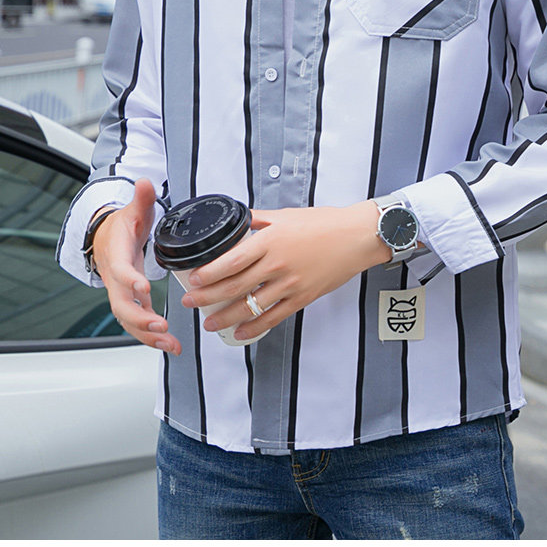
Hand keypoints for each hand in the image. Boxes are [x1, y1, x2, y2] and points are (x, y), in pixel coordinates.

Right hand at [92, 178, 180, 355]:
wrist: (106, 239)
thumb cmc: (121, 227)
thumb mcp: (133, 210)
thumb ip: (141, 198)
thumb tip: (144, 182)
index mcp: (116, 254)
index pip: (119, 269)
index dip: (128, 279)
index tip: (142, 287)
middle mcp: (115, 278)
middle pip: (120, 304)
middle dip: (139, 318)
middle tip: (159, 326)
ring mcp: (121, 293)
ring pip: (128, 320)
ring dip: (147, 335)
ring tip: (169, 344)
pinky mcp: (131, 302)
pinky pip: (138, 323)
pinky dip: (152, 337)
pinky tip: (170, 346)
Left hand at [180, 201, 388, 341]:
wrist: (356, 237)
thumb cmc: (324, 223)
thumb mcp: (285, 214)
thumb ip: (258, 218)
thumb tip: (238, 220)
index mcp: (270, 240)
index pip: (232, 261)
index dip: (209, 273)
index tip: (194, 279)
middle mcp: (277, 264)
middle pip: (234, 286)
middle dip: (207, 297)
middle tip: (190, 302)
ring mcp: (290, 284)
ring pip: (250, 306)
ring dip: (226, 316)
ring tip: (209, 322)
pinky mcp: (302, 298)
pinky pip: (273, 317)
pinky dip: (255, 327)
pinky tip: (241, 332)